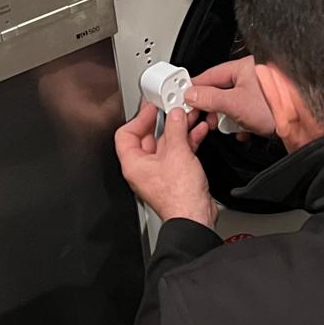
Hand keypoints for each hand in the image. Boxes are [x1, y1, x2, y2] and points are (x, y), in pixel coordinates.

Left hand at [114, 103, 214, 225]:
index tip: (152, 107)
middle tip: (173, 108)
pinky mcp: (175, 175)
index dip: (139, 117)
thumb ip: (175, 129)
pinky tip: (197, 132)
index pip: (126, 133)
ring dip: (179, 130)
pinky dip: (187, 141)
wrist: (194, 217)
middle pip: (148, 137)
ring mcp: (159, 172)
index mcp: (134, 164)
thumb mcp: (177, 153)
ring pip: (166, 144)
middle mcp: (143, 168)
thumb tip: (174, 115)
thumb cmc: (179, 197)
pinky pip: (178, 153)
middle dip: (164, 121)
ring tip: (189, 116)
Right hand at [186, 57, 274, 137]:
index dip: (195, 88)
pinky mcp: (265, 106)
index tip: (184, 99)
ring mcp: (259, 91)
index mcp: (242, 67)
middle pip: (220, 91)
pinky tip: (244, 131)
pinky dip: (242, 123)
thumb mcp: (235, 103)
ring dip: (229, 118)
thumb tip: (191, 94)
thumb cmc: (276, 106)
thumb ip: (210, 98)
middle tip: (206, 119)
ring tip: (230, 126)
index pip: (209, 75)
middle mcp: (251, 76)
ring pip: (233, 104)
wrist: (301, 122)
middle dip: (213, 108)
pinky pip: (246, 113)